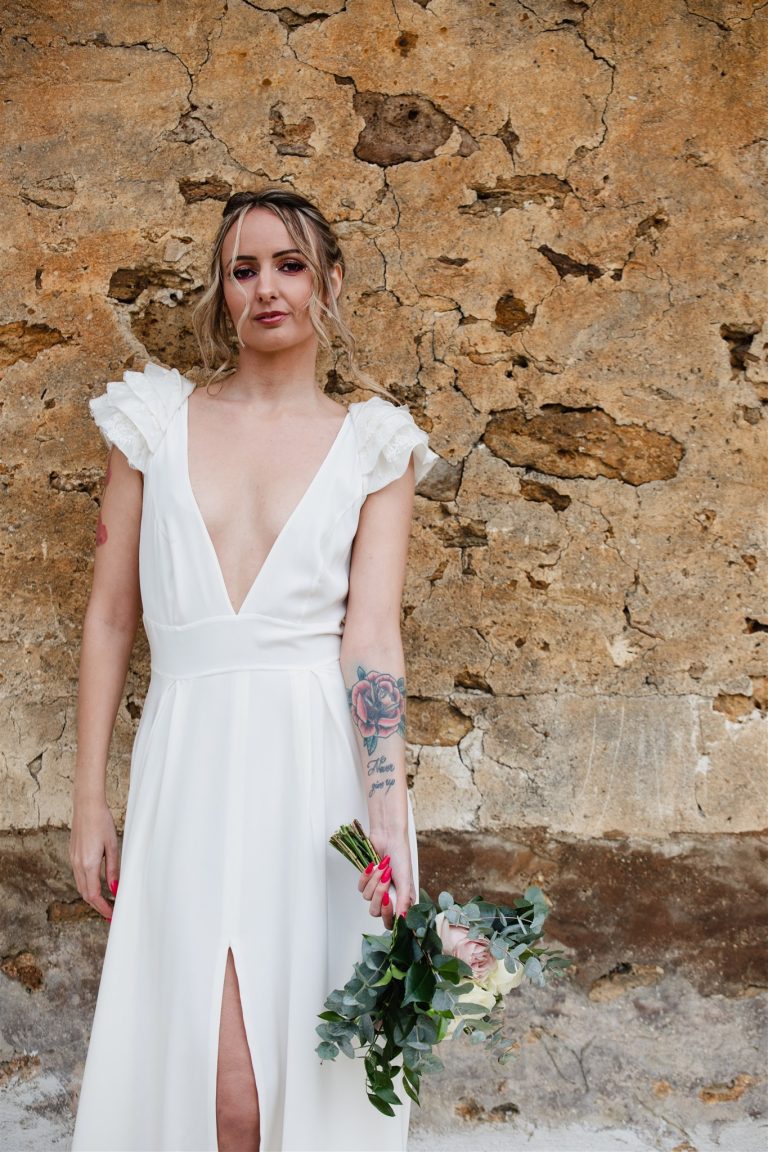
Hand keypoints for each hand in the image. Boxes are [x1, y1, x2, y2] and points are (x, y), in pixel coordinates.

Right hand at [69, 796, 119, 920]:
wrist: (86, 805)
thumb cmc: (102, 822)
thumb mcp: (112, 846)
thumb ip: (113, 870)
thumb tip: (115, 889)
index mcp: (88, 864)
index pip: (93, 895)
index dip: (102, 907)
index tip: (111, 915)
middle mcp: (78, 864)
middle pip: (85, 893)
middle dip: (97, 905)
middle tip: (110, 912)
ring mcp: (73, 859)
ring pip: (81, 885)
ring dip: (91, 896)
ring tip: (105, 901)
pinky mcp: (73, 854)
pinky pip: (79, 875)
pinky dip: (87, 885)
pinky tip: (97, 884)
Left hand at [357, 835, 415, 930]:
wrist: (388, 837)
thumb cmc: (401, 856)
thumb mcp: (405, 880)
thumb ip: (403, 901)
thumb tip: (402, 919)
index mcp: (402, 900)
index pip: (391, 921)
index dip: (388, 914)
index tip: (389, 900)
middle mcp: (390, 897)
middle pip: (376, 911)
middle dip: (379, 893)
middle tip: (386, 879)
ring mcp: (377, 889)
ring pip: (367, 897)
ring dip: (374, 880)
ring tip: (383, 867)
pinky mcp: (367, 881)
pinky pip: (360, 887)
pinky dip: (366, 876)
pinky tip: (373, 865)